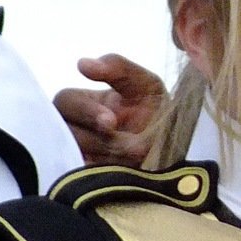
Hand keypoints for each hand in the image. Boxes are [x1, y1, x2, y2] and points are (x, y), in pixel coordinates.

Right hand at [52, 53, 166, 165]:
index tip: (111, 121)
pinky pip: (82, 175)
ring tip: (134, 154)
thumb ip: (118, 68)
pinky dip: (104, 172)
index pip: (66, 101)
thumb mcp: (146, 84)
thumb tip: (82, 64)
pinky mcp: (88, 176)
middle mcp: (78, 128)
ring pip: (76, 153)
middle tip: (121, 144)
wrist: (176, 150)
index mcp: (87, 103)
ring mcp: (81, 154)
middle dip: (93, 136)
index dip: (85, 110)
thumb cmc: (156, 112)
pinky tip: (123, 168)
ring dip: (106, 154)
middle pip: (64, 129)